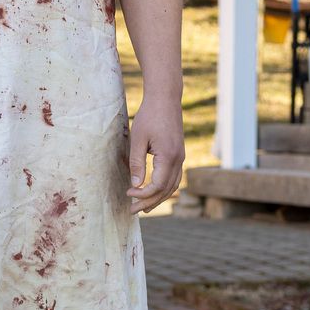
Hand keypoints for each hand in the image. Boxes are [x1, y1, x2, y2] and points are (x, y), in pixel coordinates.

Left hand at [127, 94, 184, 212]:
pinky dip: (165, 189)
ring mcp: (181, 157)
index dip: (143, 194)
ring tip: (143, 207)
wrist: (165, 99)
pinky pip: (175, 178)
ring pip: (173, 186)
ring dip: (158, 198)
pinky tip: (155, 192)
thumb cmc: (149, 116)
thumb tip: (136, 185)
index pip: (157, 186)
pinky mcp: (179, 154)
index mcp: (168, 157)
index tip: (128, 193)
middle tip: (132, 210)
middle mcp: (179, 160)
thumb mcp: (138, 139)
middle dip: (149, 202)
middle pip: (166, 190)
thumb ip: (137, 163)